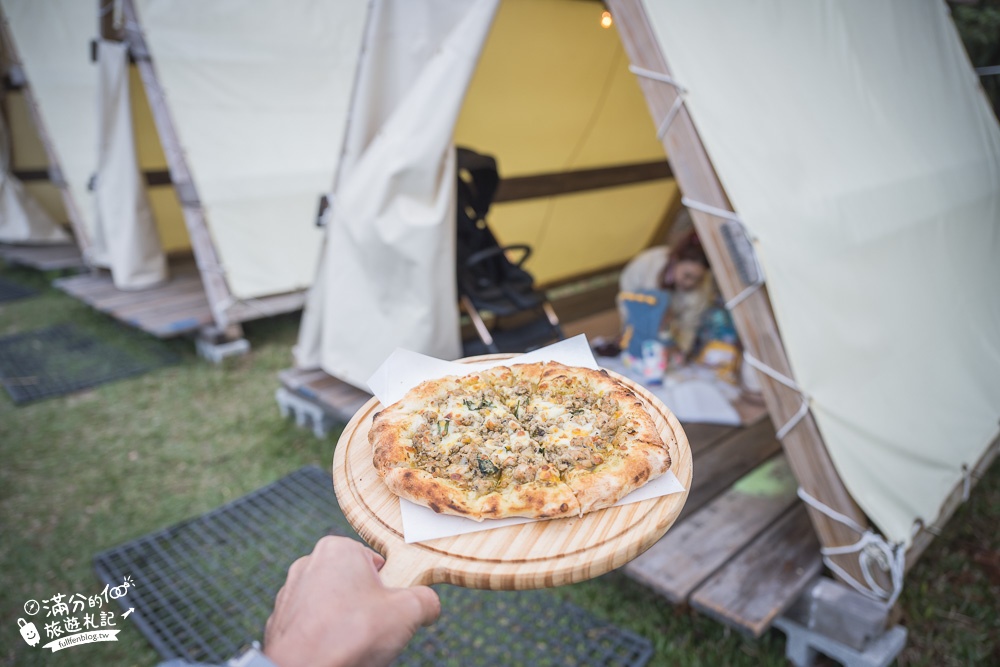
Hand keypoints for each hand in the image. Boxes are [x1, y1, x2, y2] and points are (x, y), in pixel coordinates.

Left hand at [264, 536, 439, 666]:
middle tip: (374, 630)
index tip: (392, 610)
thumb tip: (429, 605)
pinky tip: (334, 652)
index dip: (390, 590)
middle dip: (368, 607)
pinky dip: (325, 638)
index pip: (378, 563)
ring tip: (353, 645)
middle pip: (355, 585)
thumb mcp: (408, 612)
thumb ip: (426, 600)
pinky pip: (314, 626)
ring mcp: (290, 593)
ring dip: (346, 623)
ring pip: (334, 606)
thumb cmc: (350, 635)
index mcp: (338, 549)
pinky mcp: (280, 621)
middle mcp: (309, 563)